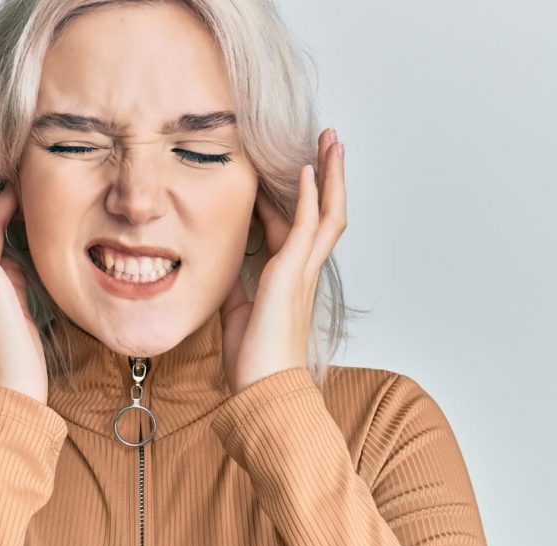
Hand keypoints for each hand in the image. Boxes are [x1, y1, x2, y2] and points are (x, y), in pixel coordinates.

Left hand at [219, 128, 346, 395]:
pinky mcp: (291, 274)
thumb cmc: (254, 362)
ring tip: (331, 142)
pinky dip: (309, 196)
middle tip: (331, 142)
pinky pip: (308, 226)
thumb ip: (236, 287)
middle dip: (330, 176)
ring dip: (329, 174)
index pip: (297, 228)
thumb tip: (225, 269)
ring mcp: (301, 272)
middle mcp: (303, 272)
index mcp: (290, 279)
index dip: (293, 197)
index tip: (285, 171)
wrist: (264, 392)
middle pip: (328, 212)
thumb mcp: (237, 313)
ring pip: (328, 212)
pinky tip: (306, 170)